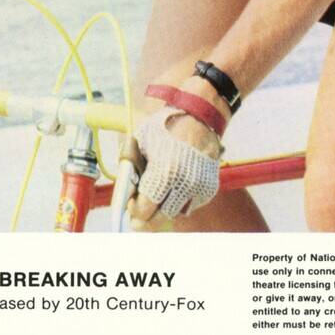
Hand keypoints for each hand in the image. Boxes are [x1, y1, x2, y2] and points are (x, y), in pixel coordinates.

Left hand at [127, 104, 223, 230]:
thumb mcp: (141, 142)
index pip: (145, 210)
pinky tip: (176, 185)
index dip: (135, 209)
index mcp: (164, 172)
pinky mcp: (209, 188)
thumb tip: (125, 191)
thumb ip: (131, 168)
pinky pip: (190, 205)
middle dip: (148, 216)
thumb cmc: (166, 127)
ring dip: (165, 207)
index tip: (131, 204)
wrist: (199, 117)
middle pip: (160, 218)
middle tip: (139, 211)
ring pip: (176, 213)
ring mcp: (199, 187)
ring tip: (160, 191)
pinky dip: (181, 200)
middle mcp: (184, 184)